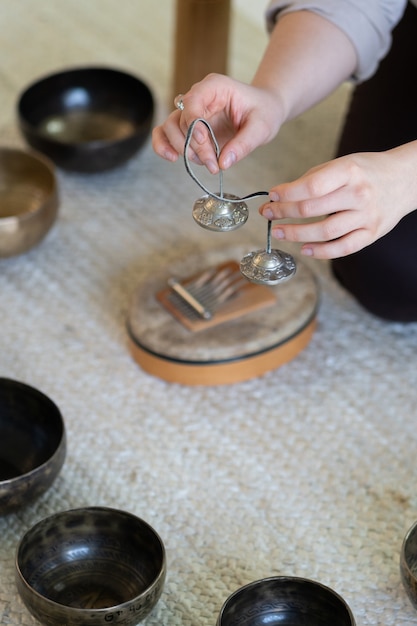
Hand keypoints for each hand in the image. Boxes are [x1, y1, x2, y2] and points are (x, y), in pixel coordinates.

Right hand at [152, 73, 281, 173]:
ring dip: (183, 150)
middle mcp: (198, 97)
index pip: (192, 103)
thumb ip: (243, 144)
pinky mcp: (190, 128)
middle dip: (193, 146)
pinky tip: (172, 158)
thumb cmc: (264, 112)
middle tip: (213, 164)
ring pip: (169, 128)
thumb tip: (223, 163)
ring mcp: (191, 113)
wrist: (265, 110)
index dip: (193, 125)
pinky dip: (164, 146)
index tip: (204, 143)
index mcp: (215, 87)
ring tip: (206, 164)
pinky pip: (166, 134)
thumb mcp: (261, 127)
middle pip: (180, 120)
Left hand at [259, 146, 416, 258]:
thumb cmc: (367, 171)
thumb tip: (281, 195)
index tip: (271, 196)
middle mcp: (359, 194)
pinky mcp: (372, 234)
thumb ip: (314, 179)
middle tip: (268, 214)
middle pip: (312, 209)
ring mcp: (367, 216)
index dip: (286, 194)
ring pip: (324, 232)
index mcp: (349, 172)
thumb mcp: (343, 164)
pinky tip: (304, 249)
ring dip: (296, 234)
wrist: (405, 179)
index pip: (310, 186)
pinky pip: (343, 248)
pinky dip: (321, 252)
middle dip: (284, 213)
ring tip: (279, 232)